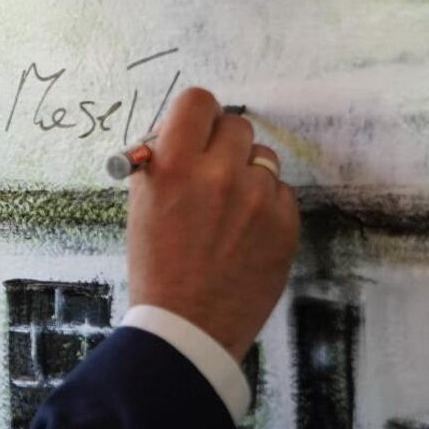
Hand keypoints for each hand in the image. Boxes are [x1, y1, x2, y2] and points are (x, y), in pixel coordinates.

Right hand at [125, 87, 299, 361]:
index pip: (198, 102)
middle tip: (212, 173)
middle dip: (223, 145)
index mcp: (174, 166)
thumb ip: (162, 163)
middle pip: (236, 125)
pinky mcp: (286, 223)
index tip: (196, 130)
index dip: (197, 115)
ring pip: (263, 159)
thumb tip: (179, 134)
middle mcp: (219, 174)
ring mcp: (258, 198)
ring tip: (229, 211)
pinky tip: (245, 234)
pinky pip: (280, 193)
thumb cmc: (157, 268)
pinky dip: (265, 206)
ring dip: (248, 174)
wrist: (187, 327)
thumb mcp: (142, 206)